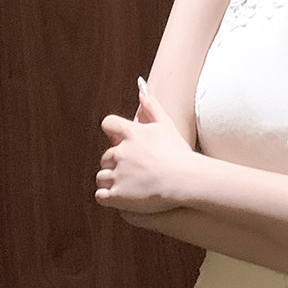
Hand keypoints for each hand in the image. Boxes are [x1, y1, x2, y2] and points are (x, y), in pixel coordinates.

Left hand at [96, 78, 192, 213]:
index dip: (113, 132)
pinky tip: (123, 196)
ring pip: (101, 176)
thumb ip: (152, 107)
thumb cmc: (179, 153)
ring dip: (111, 179)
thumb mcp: (167, 125)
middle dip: (116, 162)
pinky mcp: (117, 195)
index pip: (108, 124)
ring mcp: (117, 174)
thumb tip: (142, 92)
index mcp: (130, 134)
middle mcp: (120, 152)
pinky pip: (101, 195)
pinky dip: (108, 196)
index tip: (122, 140)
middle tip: (135, 169)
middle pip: (106, 156)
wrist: (185, 180)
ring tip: (131, 184)